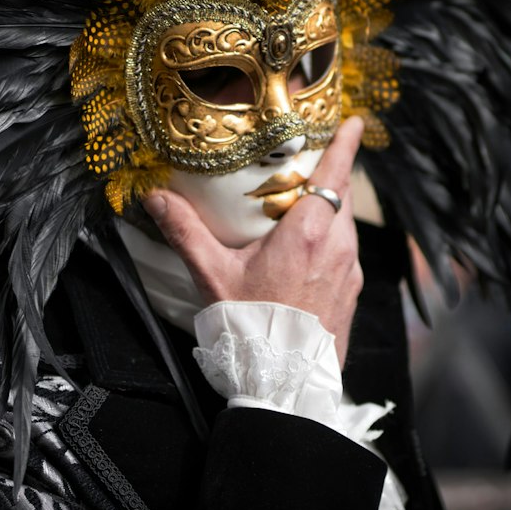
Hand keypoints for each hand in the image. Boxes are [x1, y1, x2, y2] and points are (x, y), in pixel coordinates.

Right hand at [143, 117, 364, 364]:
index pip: (335, 175)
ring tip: (303, 200)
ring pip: (345, 224)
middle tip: (311, 156)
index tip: (355, 121)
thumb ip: (185, 232)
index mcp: (308, 234)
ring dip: (330, 206)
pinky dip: (332, 236)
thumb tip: (155, 197)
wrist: (286, 388)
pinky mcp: (351, 293)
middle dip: (331, 172)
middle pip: (341, 195)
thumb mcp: (212, 276)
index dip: (346, 144)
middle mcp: (338, 247)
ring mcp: (349, 272)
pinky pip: (346, 250)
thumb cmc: (251, 329)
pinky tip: (306, 247)